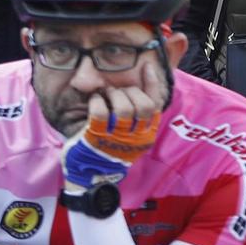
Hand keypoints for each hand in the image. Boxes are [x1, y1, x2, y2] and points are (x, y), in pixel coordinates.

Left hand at [60, 54, 164, 192]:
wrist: (89, 178)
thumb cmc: (109, 150)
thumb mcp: (130, 136)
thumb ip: (137, 115)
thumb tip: (140, 83)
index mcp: (146, 136)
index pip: (156, 105)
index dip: (152, 83)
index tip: (147, 66)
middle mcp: (135, 139)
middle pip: (143, 105)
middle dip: (129, 91)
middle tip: (117, 91)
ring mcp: (116, 140)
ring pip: (124, 108)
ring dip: (113, 94)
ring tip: (105, 94)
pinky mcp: (97, 138)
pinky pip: (100, 112)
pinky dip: (97, 101)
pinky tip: (95, 100)